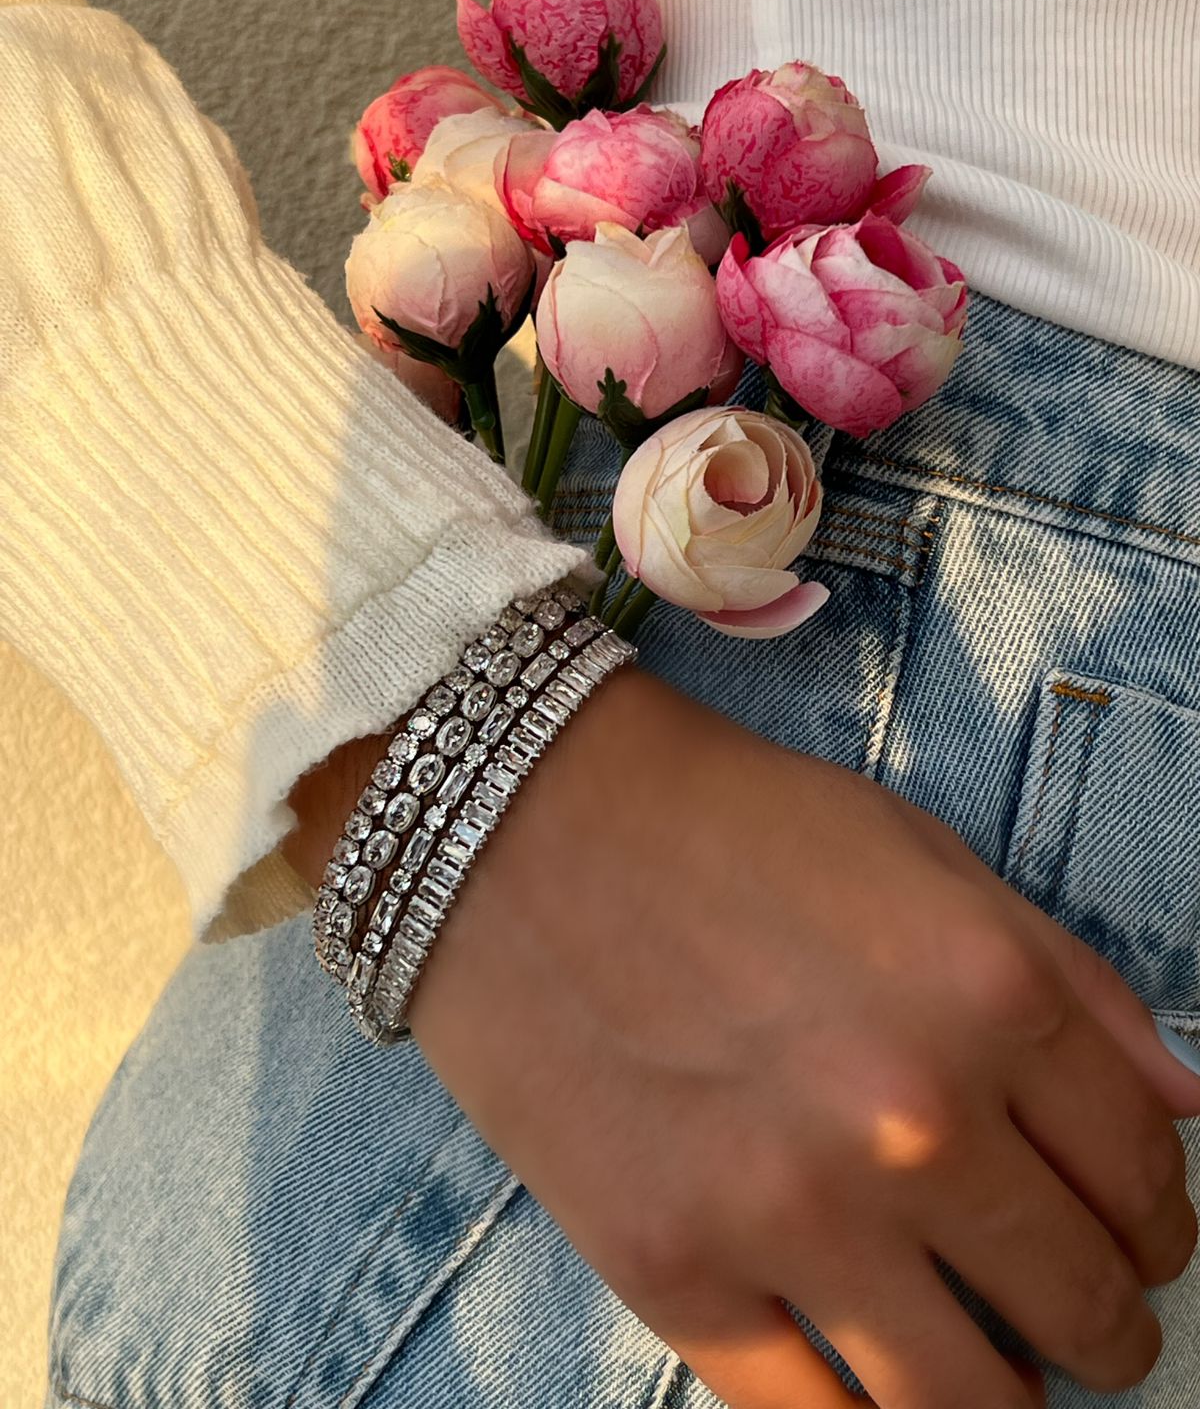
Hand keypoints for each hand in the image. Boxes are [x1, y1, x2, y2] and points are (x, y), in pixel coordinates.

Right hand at [409, 667, 1199, 1408]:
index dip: (1159, 1221)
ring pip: (968, 1406)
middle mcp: (908, 1120)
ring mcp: (786, 1210)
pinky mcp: (671, 1271)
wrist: (521, 823)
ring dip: (1011, 1404)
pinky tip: (879, 1383)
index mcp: (986, 997)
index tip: (1139, 1234)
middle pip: (1080, 1302)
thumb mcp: (922, 854)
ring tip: (998, 1374)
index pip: (1145, 1174)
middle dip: (1107, 1326)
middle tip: (1085, 1318)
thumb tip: (1182, 1111)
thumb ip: (1071, 983)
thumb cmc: (725, 822)